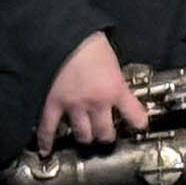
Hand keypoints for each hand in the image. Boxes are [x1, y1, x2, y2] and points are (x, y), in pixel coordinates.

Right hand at [38, 31, 147, 145]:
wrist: (65, 34)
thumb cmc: (90, 44)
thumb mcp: (113, 63)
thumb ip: (116, 81)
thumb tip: (118, 90)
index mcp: (115, 90)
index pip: (135, 116)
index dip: (139, 123)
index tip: (138, 126)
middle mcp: (96, 103)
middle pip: (105, 133)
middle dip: (106, 135)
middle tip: (106, 134)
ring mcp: (74, 106)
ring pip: (83, 135)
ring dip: (85, 137)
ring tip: (86, 136)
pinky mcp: (54, 103)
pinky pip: (49, 127)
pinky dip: (47, 141)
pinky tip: (46, 150)